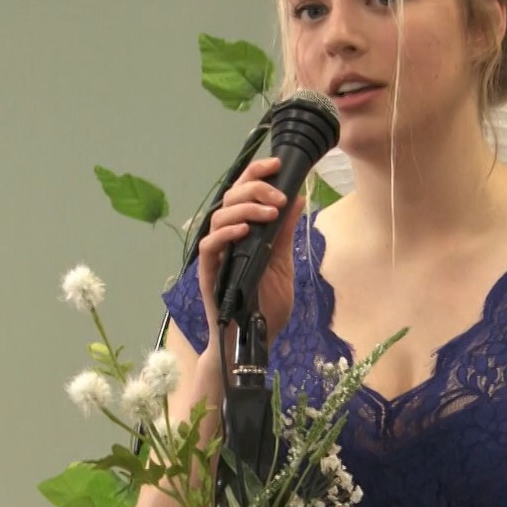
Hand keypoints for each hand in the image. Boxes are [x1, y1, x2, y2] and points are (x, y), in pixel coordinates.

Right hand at [196, 156, 303, 344]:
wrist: (254, 342)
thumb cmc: (265, 307)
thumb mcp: (282, 264)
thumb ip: (286, 233)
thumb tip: (298, 198)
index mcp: (244, 233)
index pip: (244, 193)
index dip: (257, 175)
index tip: (277, 164)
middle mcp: (227, 239)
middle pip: (230, 198)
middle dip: (255, 188)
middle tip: (278, 196)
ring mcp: (216, 256)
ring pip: (218, 217)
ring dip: (245, 208)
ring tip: (269, 213)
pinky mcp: (209, 274)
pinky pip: (210, 246)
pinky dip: (226, 233)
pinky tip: (245, 231)